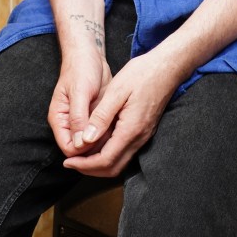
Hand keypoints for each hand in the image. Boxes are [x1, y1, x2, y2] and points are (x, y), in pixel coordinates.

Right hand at [48, 51, 111, 157]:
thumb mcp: (79, 91)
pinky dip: (111, 132)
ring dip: (106, 141)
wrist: (90, 55)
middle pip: (82, 150)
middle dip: (96, 148)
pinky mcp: (96, 117)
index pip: (69, 149)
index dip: (83, 150)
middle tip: (112, 136)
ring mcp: (84, 122)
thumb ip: (78, 117)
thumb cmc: (81, 69)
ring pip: (94, 143)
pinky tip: (121, 125)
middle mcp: (70, 124)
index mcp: (59, 120)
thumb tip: (79, 143)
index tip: (98, 139)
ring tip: (118, 129)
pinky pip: (103, 133)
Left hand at [62, 49, 182, 176]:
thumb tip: (85, 139)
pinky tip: (98, 142)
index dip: (84, 165)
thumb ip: (101, 117)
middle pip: (112, 168)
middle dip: (90, 169)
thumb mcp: (117, 90)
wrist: (168, 67)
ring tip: (81, 154)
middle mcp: (139, 138)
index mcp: (131, 129)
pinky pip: (125, 151)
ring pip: (119, 162)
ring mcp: (144, 135)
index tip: (68, 161)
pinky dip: (109, 154)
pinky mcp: (145, 130)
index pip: (105, 160)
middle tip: (72, 162)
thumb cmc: (143, 73)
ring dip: (99, 163)